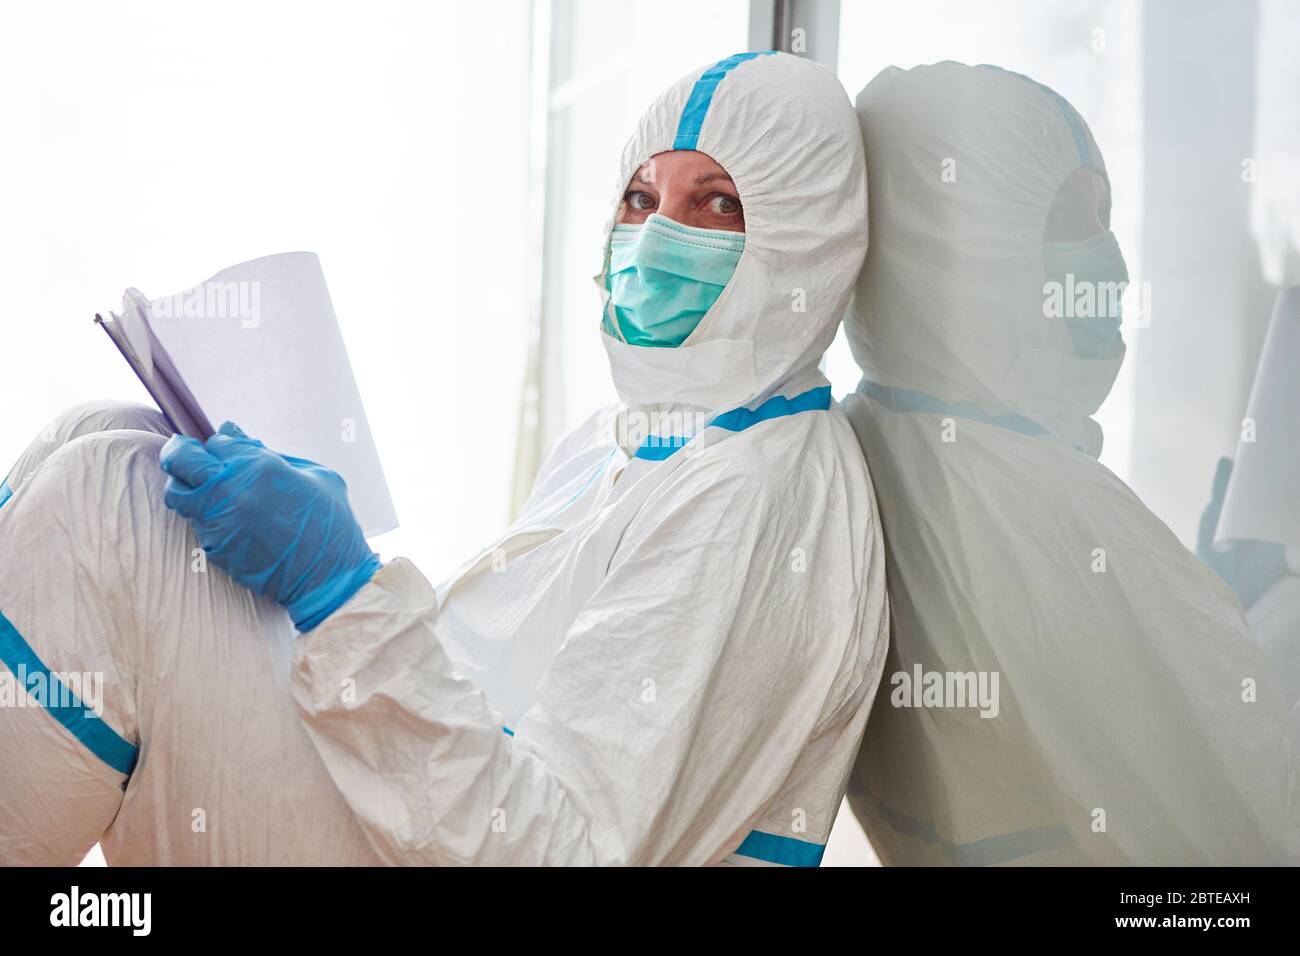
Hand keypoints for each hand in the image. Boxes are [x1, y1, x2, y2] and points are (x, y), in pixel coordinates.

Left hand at [160, 422, 380, 630]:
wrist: (329, 578)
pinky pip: (196, 524)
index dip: (222, 444)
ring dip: (186, 487)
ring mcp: (218, 521)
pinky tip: (230, 522)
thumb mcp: (316, 476)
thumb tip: (241, 438)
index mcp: (259, 466)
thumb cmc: (331, 523)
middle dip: (179, 453)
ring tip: (204, 491)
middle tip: (184, 455)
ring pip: (177, 494)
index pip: (217, 441)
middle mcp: (230, 490)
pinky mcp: (215, 548)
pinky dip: (206, 518)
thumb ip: (274, 455)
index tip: (228, 450)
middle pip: (180, 459)